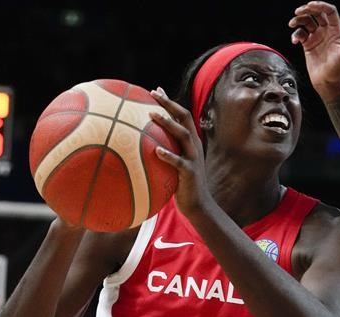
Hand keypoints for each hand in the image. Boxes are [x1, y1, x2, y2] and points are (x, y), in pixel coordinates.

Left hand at [149, 87, 212, 215]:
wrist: (198, 205)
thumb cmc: (181, 185)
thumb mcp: (173, 165)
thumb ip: (164, 152)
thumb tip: (142, 146)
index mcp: (190, 142)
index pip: (182, 115)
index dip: (170, 102)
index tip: (155, 90)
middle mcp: (194, 145)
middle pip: (184, 117)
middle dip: (169, 103)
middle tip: (153, 93)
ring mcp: (194, 158)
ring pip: (183, 134)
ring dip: (167, 123)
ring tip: (151, 114)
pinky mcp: (191, 172)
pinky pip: (179, 162)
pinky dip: (168, 155)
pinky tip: (156, 150)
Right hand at [289, 1, 339, 99]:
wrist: (327, 83)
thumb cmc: (339, 70)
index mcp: (336, 31)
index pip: (329, 11)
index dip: (320, 5)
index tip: (310, 5)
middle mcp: (327, 32)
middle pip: (316, 13)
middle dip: (307, 9)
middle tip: (298, 11)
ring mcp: (317, 37)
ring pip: (306, 22)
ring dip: (298, 20)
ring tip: (292, 23)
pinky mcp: (308, 45)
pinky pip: (300, 34)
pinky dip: (295, 34)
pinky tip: (295, 41)